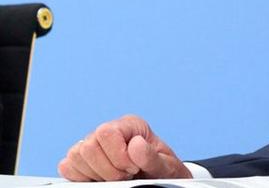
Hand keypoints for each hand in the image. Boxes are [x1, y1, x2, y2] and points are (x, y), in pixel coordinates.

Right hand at [58, 115, 191, 181]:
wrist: (158, 181)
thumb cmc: (162, 171)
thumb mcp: (166, 165)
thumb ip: (152, 156)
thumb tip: (136, 144)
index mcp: (129, 125)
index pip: (106, 132)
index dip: (118, 155)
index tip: (133, 168)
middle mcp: (108, 131)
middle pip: (88, 147)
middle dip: (108, 169)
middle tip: (126, 175)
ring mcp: (92, 145)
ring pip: (75, 156)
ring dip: (96, 174)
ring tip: (117, 177)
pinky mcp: (81, 161)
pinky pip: (67, 167)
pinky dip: (82, 177)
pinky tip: (102, 179)